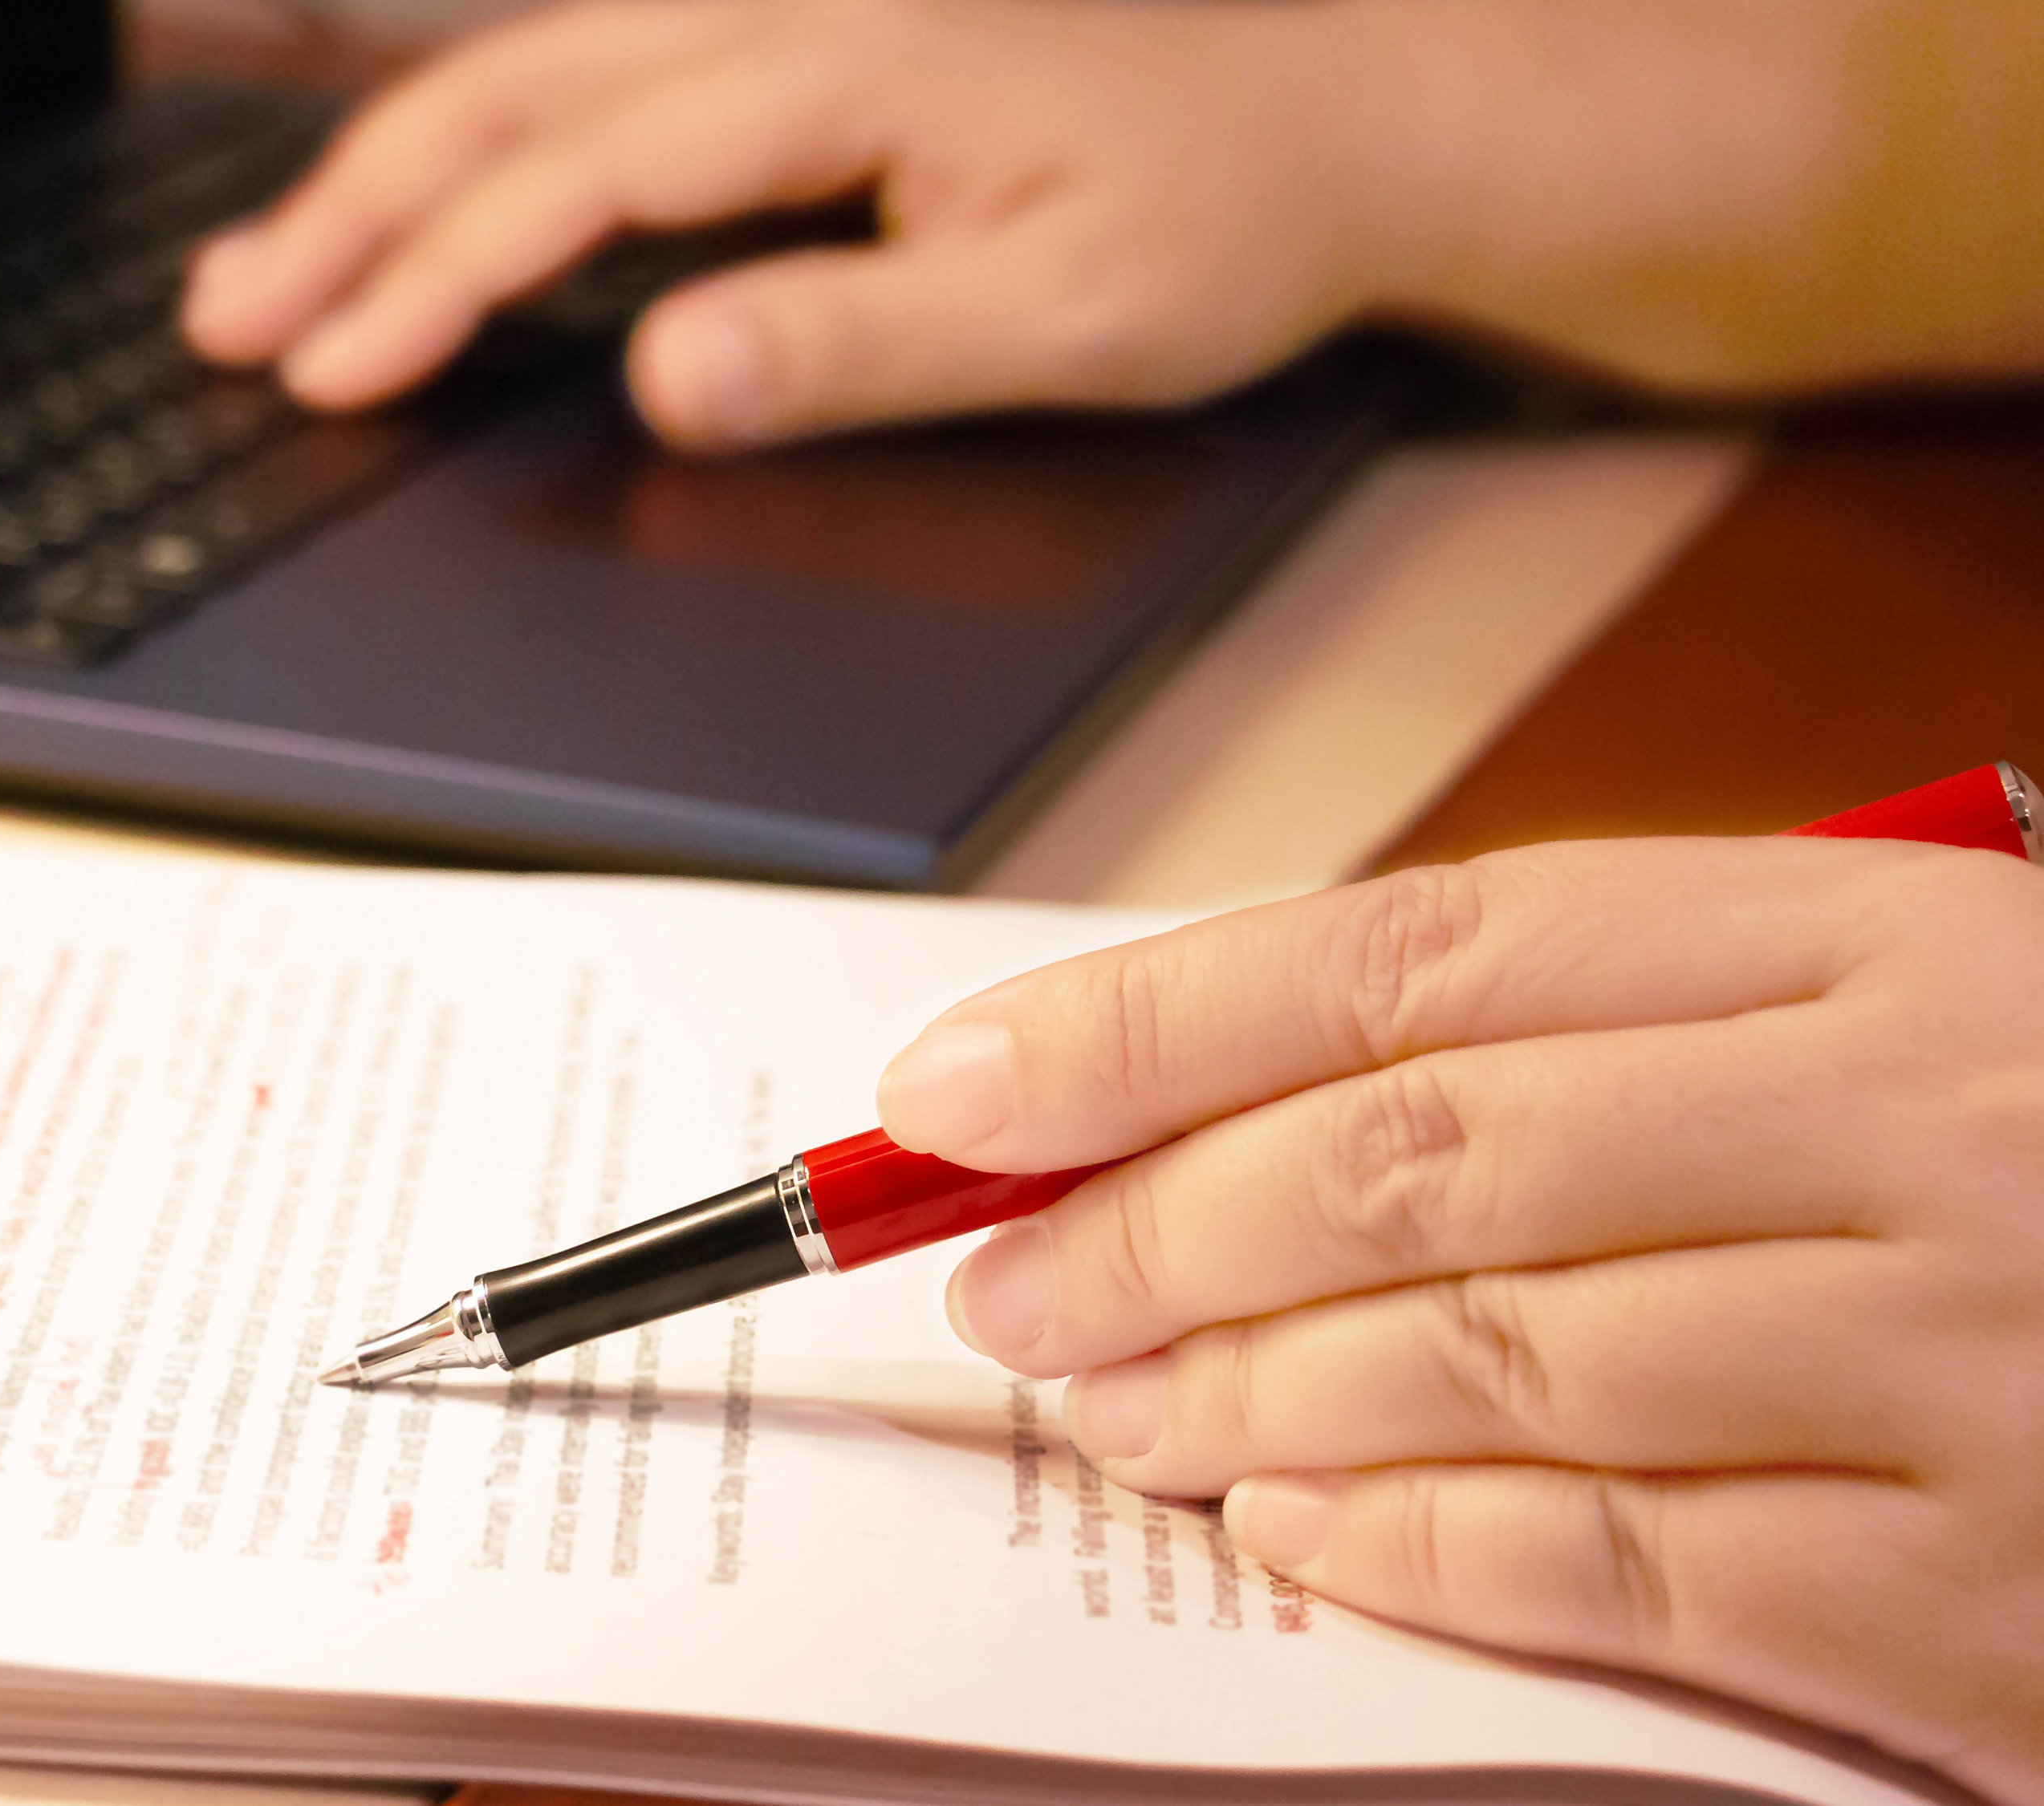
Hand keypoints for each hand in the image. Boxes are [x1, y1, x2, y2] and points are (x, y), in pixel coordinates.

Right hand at [186, 0, 2043, 447]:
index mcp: (849, 70)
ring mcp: (791, 16)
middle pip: (513, 96)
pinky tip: (421, 207)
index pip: (585, 178)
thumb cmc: (1227, 221)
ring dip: (385, 174)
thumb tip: (661, 373)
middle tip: (224, 325)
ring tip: (261, 274)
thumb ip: (861, 345)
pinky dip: (479, 148)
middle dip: (352, 216)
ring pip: (533, 74)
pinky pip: (595, 80)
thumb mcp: (1069, 319)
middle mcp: (794, 13)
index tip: (331, 369)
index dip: (437, 275)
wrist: (1344, 120)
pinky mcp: (803, 46)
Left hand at [874, 837, 2043, 1803]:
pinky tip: (1295, 1534)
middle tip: (998, 1283)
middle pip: (1411, 1160)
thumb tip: (1238, 1094)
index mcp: (1885, 935)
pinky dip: (1413, 1551)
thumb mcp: (1912, 1006)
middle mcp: (1921, 1123)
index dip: (1146, 1025)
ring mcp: (1965, 1364)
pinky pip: (1614, 1569)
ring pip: (1479, 1363)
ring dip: (1238, 1388)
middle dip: (1150, 1226)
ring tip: (1109, 1404)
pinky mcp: (1984, 1605)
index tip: (956, 1093)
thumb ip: (1620, 1028)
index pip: (1412, 953)